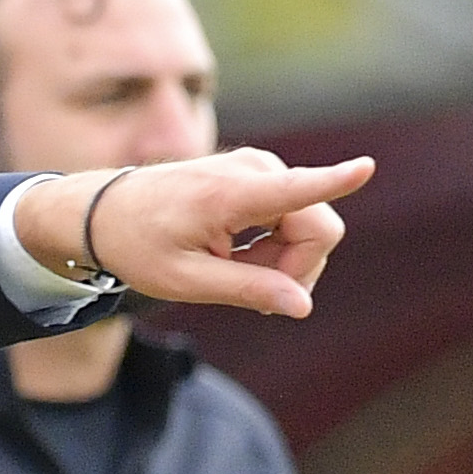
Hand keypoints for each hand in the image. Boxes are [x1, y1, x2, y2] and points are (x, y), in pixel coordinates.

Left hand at [13, 151, 374, 319]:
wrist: (105, 210)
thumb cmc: (139, 246)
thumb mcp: (185, 281)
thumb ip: (247, 290)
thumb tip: (302, 307)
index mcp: (228, 196)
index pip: (293, 190)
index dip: (336, 181)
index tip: (366, 167)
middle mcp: (252, 170)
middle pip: (317, 227)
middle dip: (296, 267)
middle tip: (247, 287)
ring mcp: (259, 166)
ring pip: (309, 225)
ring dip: (281, 258)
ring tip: (229, 265)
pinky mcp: (260, 172)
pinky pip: (295, 216)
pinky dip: (274, 244)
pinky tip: (237, 252)